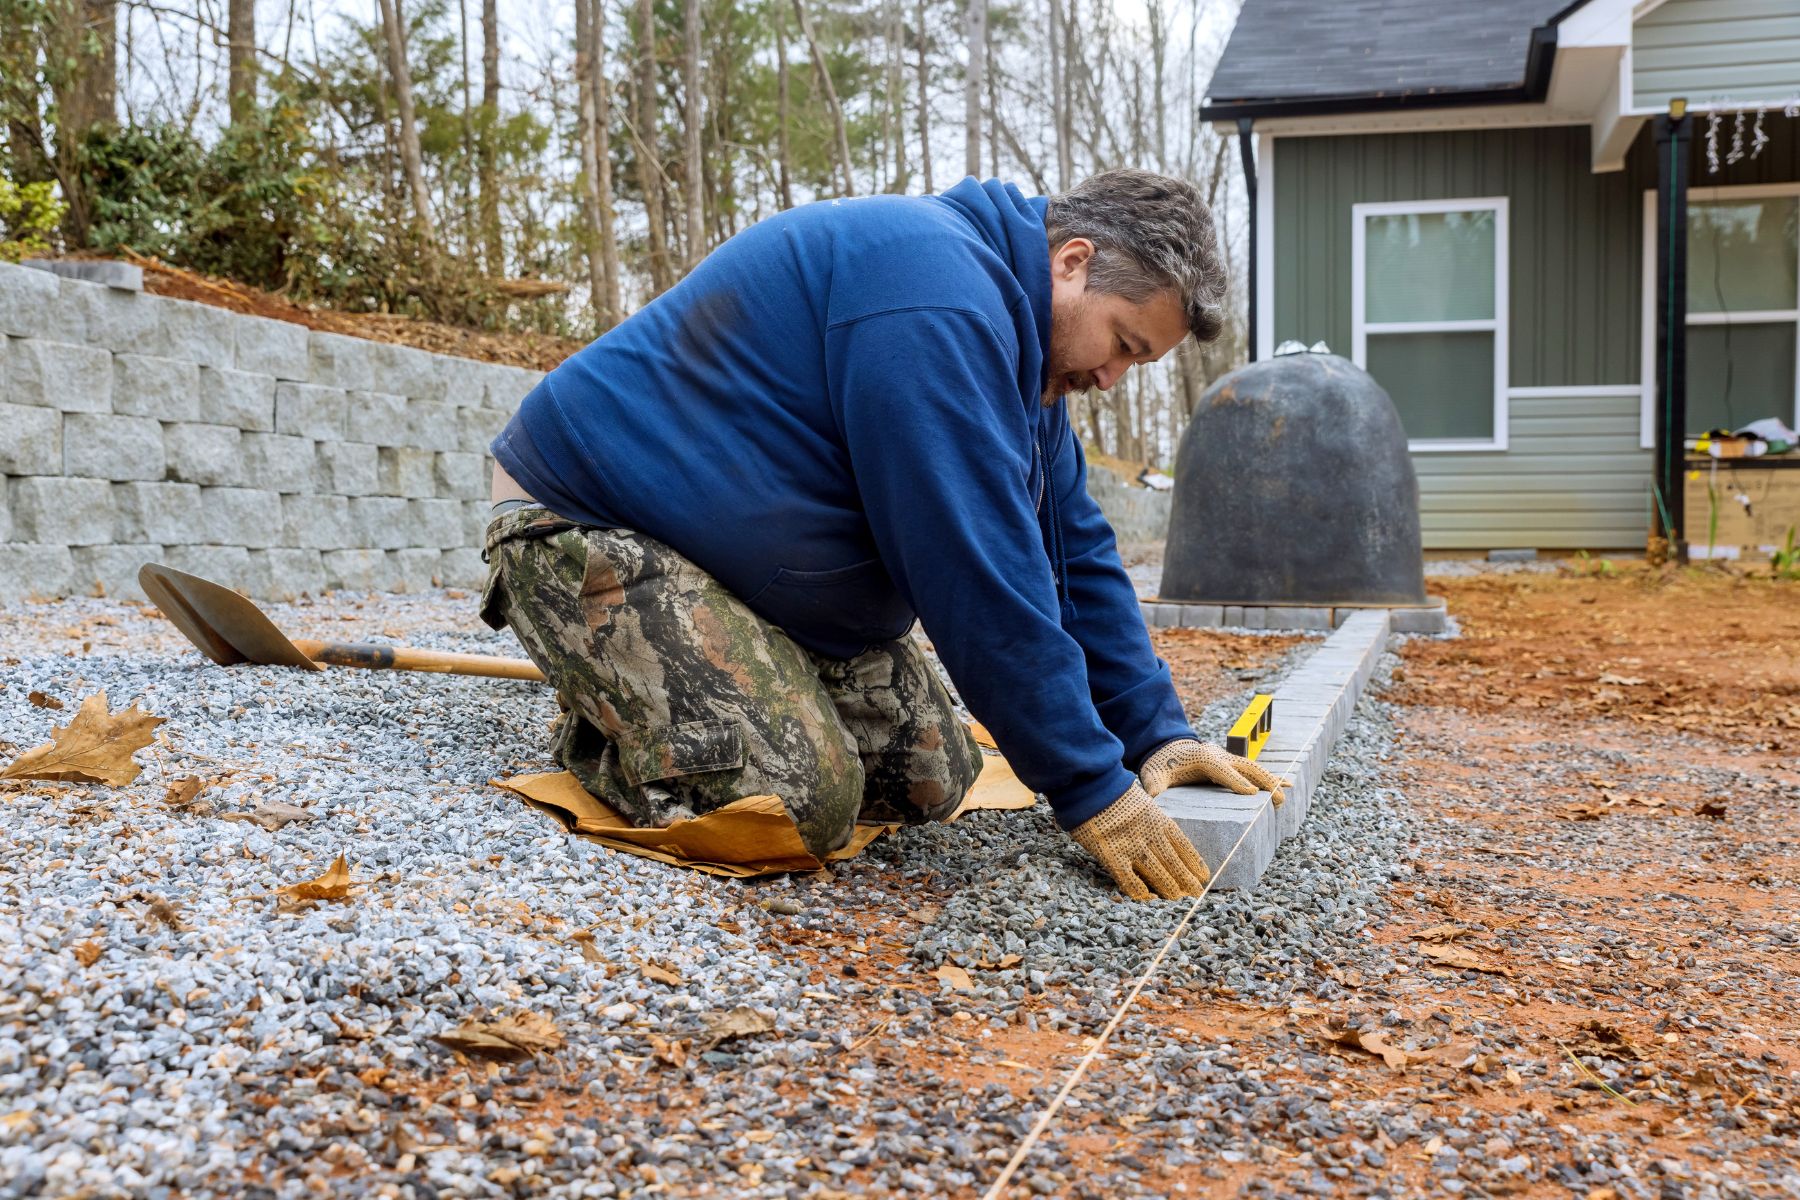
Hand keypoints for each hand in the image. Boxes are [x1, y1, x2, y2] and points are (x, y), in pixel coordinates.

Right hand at [1070, 781, 1209, 900]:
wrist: (1092, 785)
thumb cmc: (1111, 790)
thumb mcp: (1139, 800)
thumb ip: (1148, 818)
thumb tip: (1154, 831)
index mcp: (1158, 819)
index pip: (1183, 844)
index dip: (1194, 861)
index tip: (1204, 874)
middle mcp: (1150, 835)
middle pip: (1175, 863)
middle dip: (1187, 880)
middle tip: (1196, 892)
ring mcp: (1132, 847)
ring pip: (1159, 874)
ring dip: (1170, 889)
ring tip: (1178, 898)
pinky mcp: (1112, 856)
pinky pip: (1129, 880)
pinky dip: (1139, 891)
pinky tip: (1147, 896)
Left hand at [1138, 738, 1284, 806]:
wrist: (1165, 747)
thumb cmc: (1160, 765)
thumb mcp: (1153, 776)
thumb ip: (1154, 787)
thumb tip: (1152, 799)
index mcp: (1203, 758)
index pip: (1222, 771)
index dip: (1236, 782)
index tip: (1252, 794)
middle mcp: (1219, 755)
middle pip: (1246, 767)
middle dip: (1263, 782)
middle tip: (1277, 799)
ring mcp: (1228, 758)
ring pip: (1254, 768)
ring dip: (1271, 781)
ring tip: (1286, 794)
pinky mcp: (1232, 763)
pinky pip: (1254, 770)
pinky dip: (1270, 778)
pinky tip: (1288, 785)